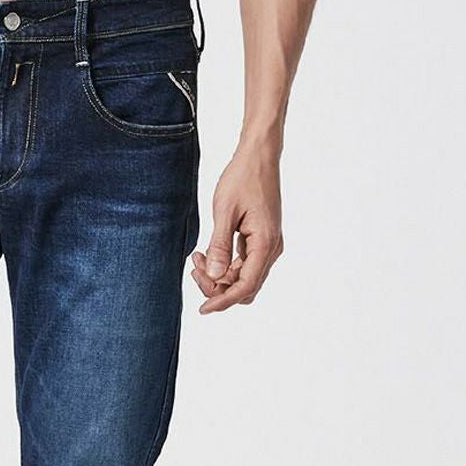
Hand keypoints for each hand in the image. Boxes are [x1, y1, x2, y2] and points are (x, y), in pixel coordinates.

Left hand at [191, 145, 284, 313]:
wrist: (259, 157)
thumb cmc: (242, 178)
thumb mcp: (225, 211)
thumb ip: (219, 246)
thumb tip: (213, 275)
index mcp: (265, 244)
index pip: (245, 286)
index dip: (223, 300)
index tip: (202, 309)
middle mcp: (271, 249)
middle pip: (245, 286)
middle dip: (218, 287)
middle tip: (194, 269)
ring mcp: (268, 245)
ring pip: (243, 276)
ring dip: (219, 274)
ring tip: (195, 257)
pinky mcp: (262, 239)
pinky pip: (244, 263)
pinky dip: (225, 264)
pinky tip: (206, 252)